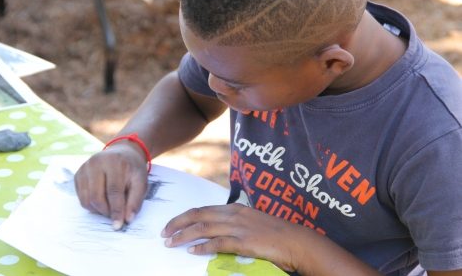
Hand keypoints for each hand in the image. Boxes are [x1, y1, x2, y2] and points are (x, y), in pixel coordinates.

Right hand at [74, 143, 148, 229]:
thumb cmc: (132, 169)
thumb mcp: (141, 182)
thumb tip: (127, 220)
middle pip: (96, 197)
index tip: (118, 226)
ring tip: (109, 208)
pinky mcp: (78, 174)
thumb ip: (135, 201)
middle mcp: (96, 163)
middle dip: (105, 212)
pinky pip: (81, 197)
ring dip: (97, 210)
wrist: (122, 152)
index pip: (113, 192)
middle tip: (114, 216)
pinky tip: (102, 200)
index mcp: (115, 162)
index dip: (116, 211)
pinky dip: (91, 205)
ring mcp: (85, 167)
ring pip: (86, 199)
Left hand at [162, 203, 384, 275]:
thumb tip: (217, 230)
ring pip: (204, 228)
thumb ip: (235, 224)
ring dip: (184, 236)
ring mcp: (240, 227)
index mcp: (235, 209)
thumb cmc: (277, 234)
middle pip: (199, 215)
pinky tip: (192, 252)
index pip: (203, 209)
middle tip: (163, 233)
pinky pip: (219, 243)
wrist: (299, 242)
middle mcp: (235, 215)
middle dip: (178, 224)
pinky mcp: (246, 242)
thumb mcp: (253, 223)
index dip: (184, 217)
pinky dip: (203, 247)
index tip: (171, 224)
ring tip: (170, 243)